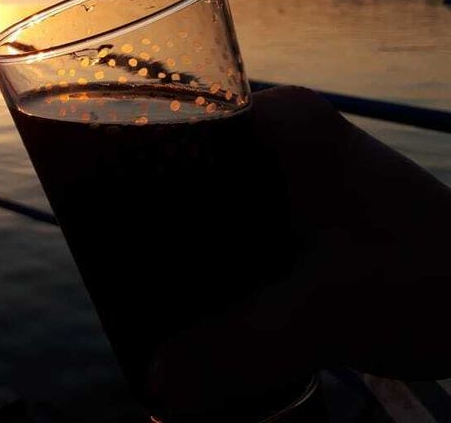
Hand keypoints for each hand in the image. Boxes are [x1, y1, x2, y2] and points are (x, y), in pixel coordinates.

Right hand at [148, 86, 450, 418]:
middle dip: (151, 216)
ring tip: (147, 284)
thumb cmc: (432, 280)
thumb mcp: (326, 313)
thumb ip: (238, 348)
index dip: (124, 163)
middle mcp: (283, 132)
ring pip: (212, 197)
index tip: (92, 210)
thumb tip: (155, 387)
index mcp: (279, 122)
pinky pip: (241, 220)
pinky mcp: (314, 206)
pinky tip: (203, 294)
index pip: (172, 123)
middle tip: (116, 265)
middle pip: (185, 164)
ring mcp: (300, 168)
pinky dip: (219, 254)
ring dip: (186, 241)